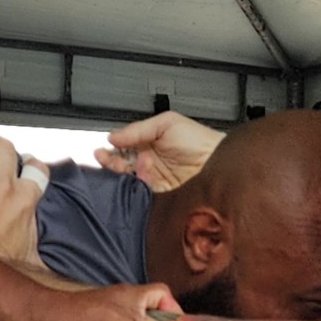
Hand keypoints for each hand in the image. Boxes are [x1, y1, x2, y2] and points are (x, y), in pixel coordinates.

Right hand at [94, 111, 222, 191]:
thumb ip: (138, 129)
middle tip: (105, 159)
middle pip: (122, 166)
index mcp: (149, 144)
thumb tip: (113, 136)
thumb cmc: (199, 140)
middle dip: (111, 163)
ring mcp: (154, 180)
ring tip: (133, 164)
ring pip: (130, 181)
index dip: (111, 150)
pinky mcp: (160, 196)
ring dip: (125, 173)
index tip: (102, 149)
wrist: (218, 161)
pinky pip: (141, 194)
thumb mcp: (166, 123)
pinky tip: (142, 174)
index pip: (123, 149)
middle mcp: (150, 163)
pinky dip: (138, 185)